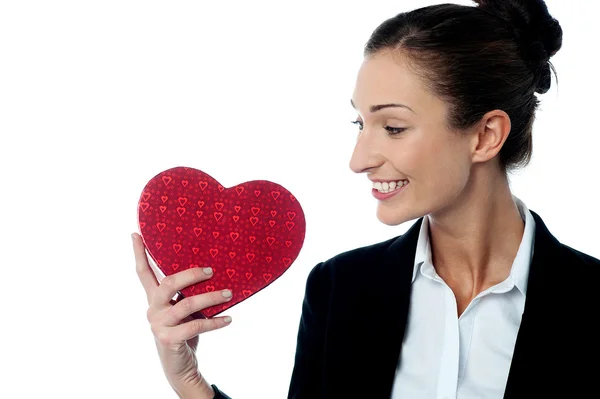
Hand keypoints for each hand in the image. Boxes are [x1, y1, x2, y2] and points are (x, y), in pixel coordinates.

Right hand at [132, 232, 232, 397]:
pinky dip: (216, 322)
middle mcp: (153, 309)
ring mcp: (160, 325)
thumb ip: (187, 294)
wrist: (180, 366)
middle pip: (168, 283)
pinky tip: (229, 319)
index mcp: (155, 299)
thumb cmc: (184, 331)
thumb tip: (212, 270)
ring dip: (211, 298)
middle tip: (211, 270)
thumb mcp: (183, 310)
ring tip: (229, 293)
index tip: (135, 233)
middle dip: (190, 274)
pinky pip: (196, 325)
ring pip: (186, 304)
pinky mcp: (170, 339)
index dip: (139, 253)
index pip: (143, 273)